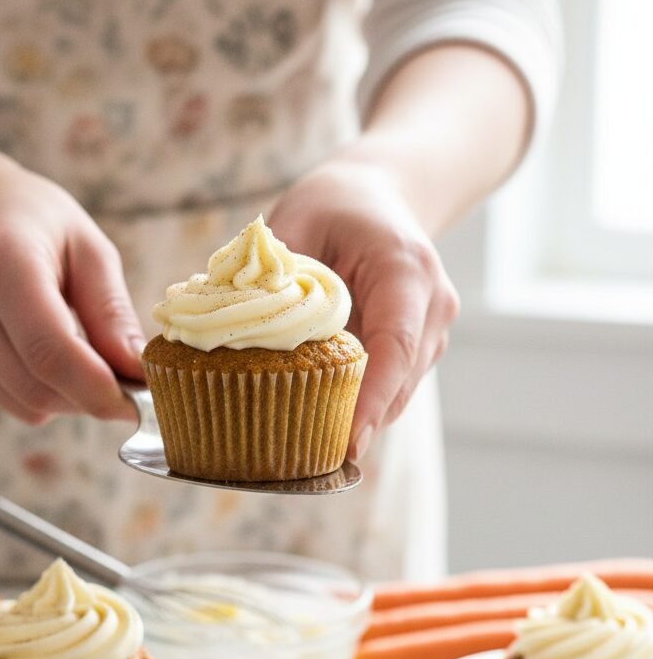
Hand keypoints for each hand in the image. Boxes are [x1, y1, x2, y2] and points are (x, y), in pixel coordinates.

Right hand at [0, 152, 143, 423]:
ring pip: (24, 403)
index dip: (99, 390)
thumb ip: (112, 312)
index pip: (49, 353)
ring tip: (80, 352)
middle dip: (90, 395)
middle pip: (38, 387)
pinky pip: (6, 400)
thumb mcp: (88, 248)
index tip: (142, 402)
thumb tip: (139, 373)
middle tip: (124, 379)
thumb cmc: (35, 223)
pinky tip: (38, 349)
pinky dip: (38, 390)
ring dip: (67, 396)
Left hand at [269, 155, 458, 459]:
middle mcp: (431, 305)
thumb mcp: (296, 222)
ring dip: (354, 419)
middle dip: (356, 424)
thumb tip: (227, 323)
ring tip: (302, 450)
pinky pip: (388, 386)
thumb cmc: (336, 205)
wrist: (381, 194)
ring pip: (396, 393)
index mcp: (406, 269)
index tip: (349, 445)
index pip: (396, 345)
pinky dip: (356, 404)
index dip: (372, 400)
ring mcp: (431, 330)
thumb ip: (273, 274)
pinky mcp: (419, 347)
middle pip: (398, 382)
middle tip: (304, 464)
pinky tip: (315, 419)